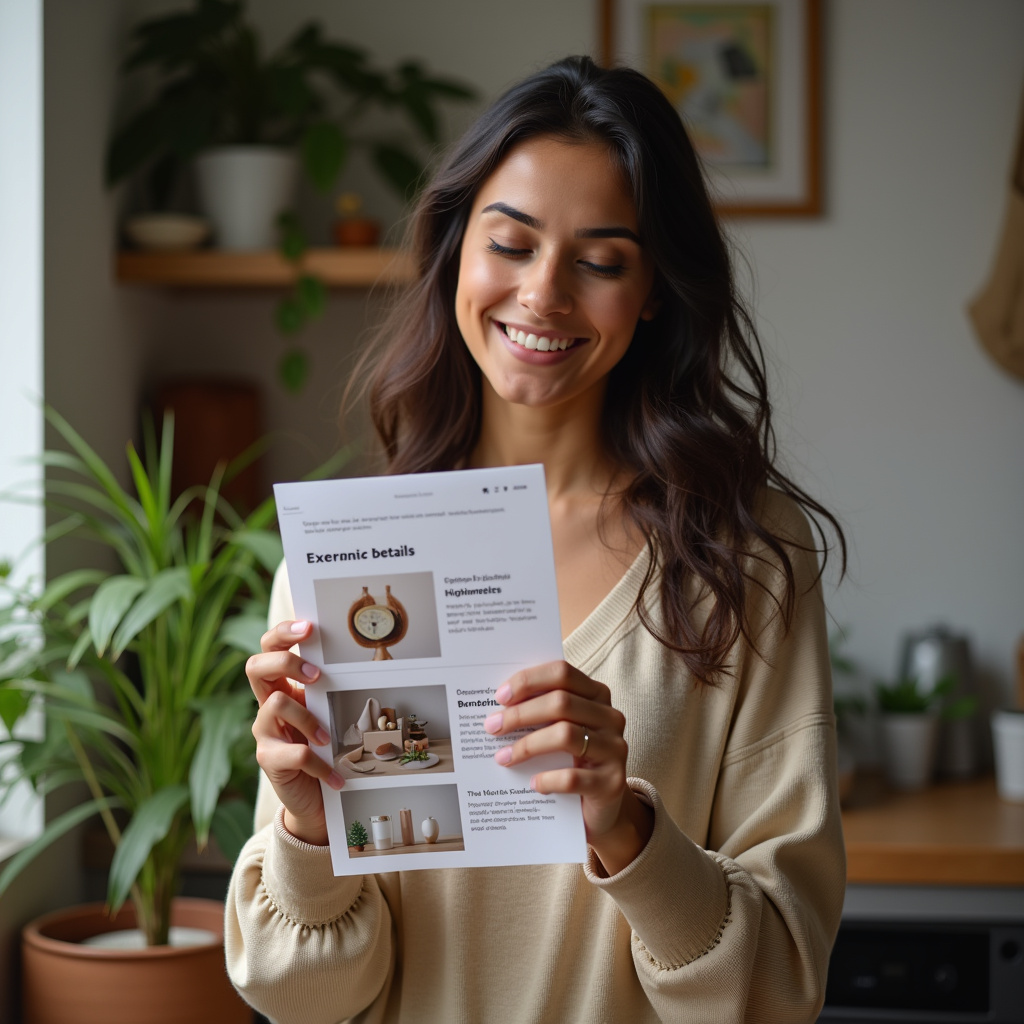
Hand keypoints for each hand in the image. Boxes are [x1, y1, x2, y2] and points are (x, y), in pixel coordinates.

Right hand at [247, 620, 342, 844]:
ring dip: (309, 719)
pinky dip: (320, 763)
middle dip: (285, 662)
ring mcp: (264, 732)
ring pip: (277, 704)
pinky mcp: (269, 760)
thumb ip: (328, 690)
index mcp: (281, 687)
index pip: (268, 649)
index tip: (308, 627)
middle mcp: (266, 706)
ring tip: (327, 738)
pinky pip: (296, 753)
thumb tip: (356, 660)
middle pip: (256, 666)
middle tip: (315, 674)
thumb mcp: (326, 713)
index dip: (282, 634)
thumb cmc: (324, 748)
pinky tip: (335, 775)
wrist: (316, 798)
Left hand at [484, 661, 652, 874]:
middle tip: (493, 726)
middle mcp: (610, 717)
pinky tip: (532, 784)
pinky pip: (571, 777)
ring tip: (503, 757)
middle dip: (520, 714)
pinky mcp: (611, 783)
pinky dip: (546, 779)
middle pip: (561, 702)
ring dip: (527, 745)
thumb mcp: (561, 729)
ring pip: (566, 735)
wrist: (601, 807)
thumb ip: (541, 712)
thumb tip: (498, 708)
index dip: (529, 681)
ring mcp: (615, 749)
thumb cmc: (573, 760)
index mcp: (597, 695)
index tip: (500, 696)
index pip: (562, 673)